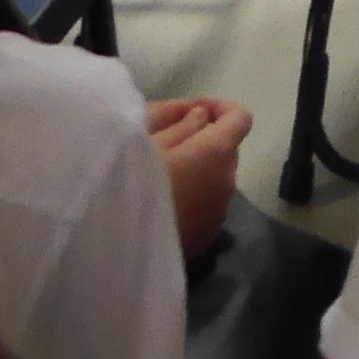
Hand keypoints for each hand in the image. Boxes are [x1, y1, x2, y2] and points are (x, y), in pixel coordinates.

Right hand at [145, 97, 250, 258]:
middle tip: (168, 142)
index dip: (219, 108)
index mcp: (216, 152)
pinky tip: (163, 205)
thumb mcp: (145, 142)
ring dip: (198, 172)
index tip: (192, 110)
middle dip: (205, 140)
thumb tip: (200, 116)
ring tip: (160, 177)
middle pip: (227, 150)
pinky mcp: (206, 238)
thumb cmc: (129, 185)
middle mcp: (227, 181)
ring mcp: (219, 212)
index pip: (240, 118)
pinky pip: (207, 207)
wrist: (118, 250)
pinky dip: (193, 198)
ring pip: (216, 180)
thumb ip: (179, 122)